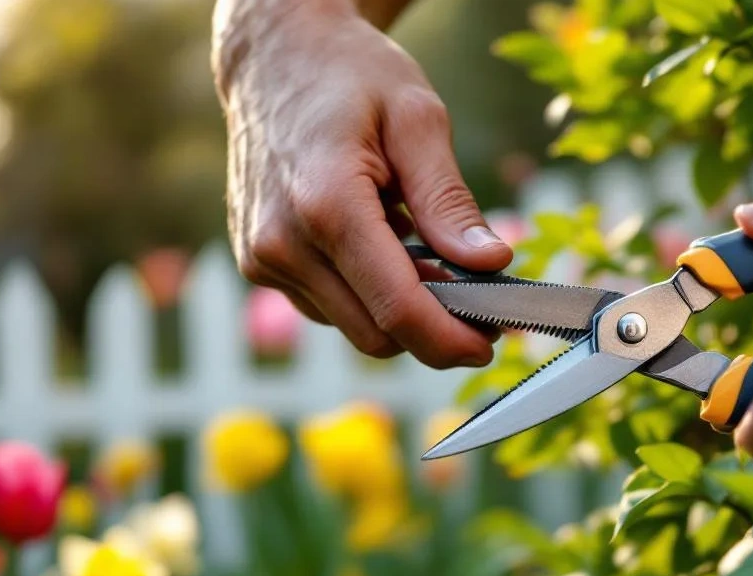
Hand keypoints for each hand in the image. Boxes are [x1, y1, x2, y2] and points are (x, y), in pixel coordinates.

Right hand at [213, 0, 511, 367]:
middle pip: (376, 333)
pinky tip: (383, 243)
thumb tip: (492, 263)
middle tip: (481, 301)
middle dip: (434, 330)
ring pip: (354, 327)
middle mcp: (282, 242)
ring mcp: (263, 258)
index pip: (396, 307)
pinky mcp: (259, 264)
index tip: (493, 342)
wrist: (275, 55)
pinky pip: (329, 306)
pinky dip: (369, 293)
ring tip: (424, 249)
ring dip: (401, 309)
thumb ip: (450, 201)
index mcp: (325, 203)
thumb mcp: (418, 120)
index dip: (451, 339)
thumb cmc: (350, 75)